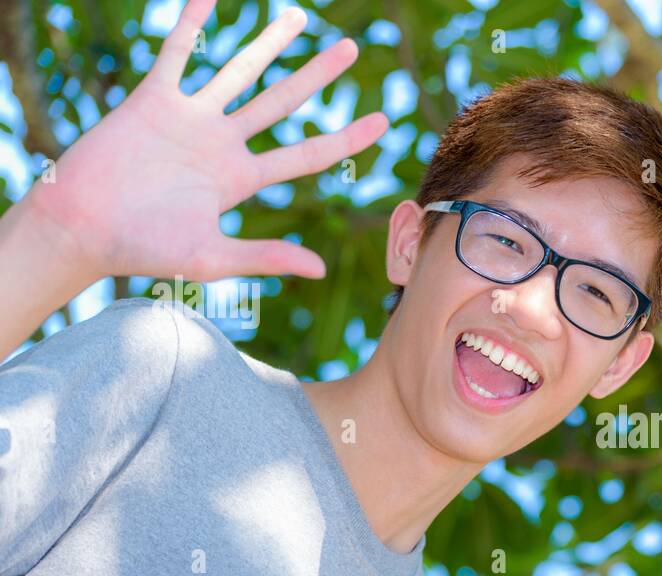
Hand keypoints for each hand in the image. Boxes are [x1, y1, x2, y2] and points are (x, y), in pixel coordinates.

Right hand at [27, 0, 385, 282]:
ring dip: (267, 43)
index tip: (383, 121)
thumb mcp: (213, 257)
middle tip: (351, 48)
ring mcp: (190, 118)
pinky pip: (176, 55)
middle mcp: (222, 143)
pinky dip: (191, 25)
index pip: (306, 154)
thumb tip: (319, 268)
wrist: (82, 229)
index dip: (345, 138)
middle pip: (282, 102)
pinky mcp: (152, 101)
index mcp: (240, 179)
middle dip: (316, 75)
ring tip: (299, 17)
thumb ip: (266, 256)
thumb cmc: (144, 249)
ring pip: (238, 71)